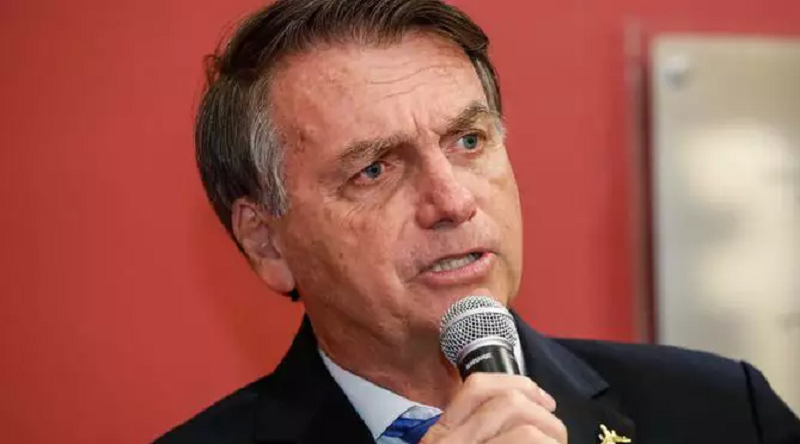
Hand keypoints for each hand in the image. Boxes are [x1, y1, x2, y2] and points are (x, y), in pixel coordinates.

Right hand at [420, 373, 566, 443]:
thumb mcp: (467, 441)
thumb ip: (485, 430)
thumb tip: (530, 408)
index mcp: (442, 433)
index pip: (477, 386)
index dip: (519, 384)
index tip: (545, 402)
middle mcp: (446, 441)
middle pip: (506, 401)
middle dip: (543, 414)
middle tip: (557, 435)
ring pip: (522, 425)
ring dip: (551, 434)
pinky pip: (529, 440)